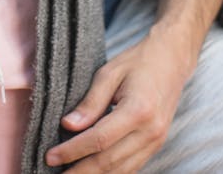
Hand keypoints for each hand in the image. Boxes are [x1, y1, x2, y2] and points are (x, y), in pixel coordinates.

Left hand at [44, 27, 189, 172]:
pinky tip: (93, 171)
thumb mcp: (109, 72)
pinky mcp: (156, 145)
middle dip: (80, 171)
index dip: (73, 151)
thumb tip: (68, 125)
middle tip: (56, 173)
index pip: (99, 139)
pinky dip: (111, 173)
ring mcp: (156, 141)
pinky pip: (132, 167)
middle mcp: (150, 131)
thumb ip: (90, 102)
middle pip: (109, 161)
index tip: (51, 156)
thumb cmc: (138, 61)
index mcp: (138, 110)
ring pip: (121, 170)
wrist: (171, 60)